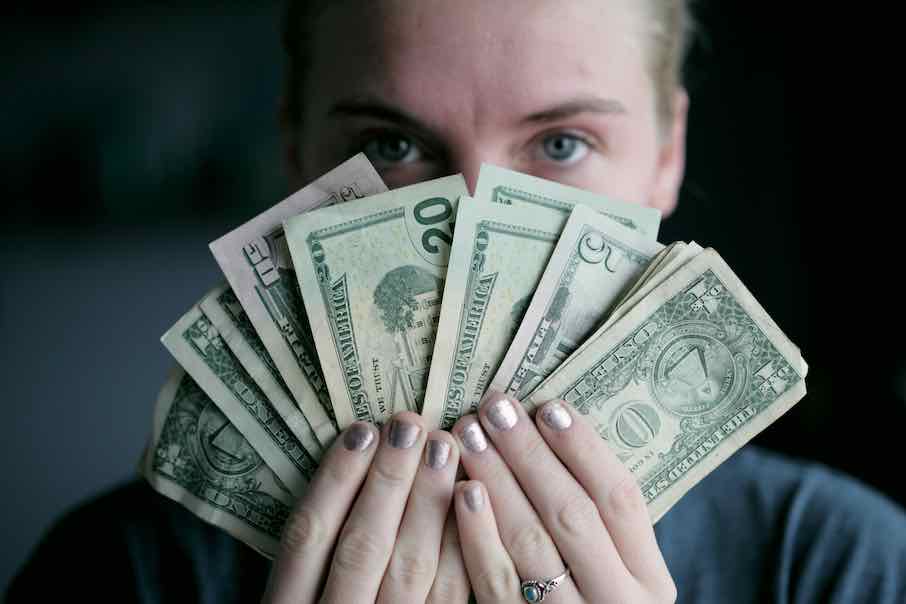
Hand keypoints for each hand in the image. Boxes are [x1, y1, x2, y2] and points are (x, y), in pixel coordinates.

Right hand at [262, 411, 469, 603]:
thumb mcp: (297, 595)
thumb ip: (317, 547)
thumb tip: (359, 453)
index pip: (307, 536)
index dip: (335, 480)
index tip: (361, 430)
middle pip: (362, 545)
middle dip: (389, 480)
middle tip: (411, 424)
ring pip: (409, 569)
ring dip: (428, 504)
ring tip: (444, 448)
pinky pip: (448, 597)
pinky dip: (458, 547)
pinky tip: (468, 500)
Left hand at [451, 391, 676, 602]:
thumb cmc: (589, 594)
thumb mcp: (615, 565)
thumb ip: (596, 516)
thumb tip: (549, 428)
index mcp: (648, 577)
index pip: (621, 500)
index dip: (584, 449)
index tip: (549, 407)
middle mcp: (616, 600)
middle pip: (572, 514)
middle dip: (530, 454)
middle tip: (497, 408)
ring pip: (530, 541)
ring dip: (497, 479)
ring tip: (472, 436)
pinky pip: (495, 579)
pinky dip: (477, 531)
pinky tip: (463, 491)